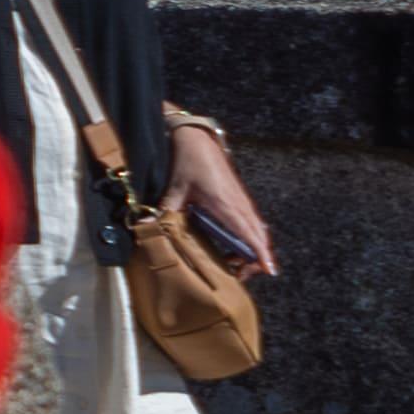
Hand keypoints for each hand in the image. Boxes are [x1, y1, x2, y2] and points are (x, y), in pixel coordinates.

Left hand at [166, 116, 273, 273]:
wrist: (198, 140)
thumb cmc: (189, 162)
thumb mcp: (175, 188)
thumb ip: (164, 209)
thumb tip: (144, 225)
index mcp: (227, 206)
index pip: (250, 235)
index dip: (261, 254)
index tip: (269, 270)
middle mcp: (240, 205)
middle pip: (258, 238)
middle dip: (255, 258)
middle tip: (240, 274)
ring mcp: (242, 202)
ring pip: (257, 230)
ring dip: (253, 248)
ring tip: (236, 263)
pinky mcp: (240, 198)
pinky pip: (252, 222)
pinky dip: (251, 236)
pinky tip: (238, 245)